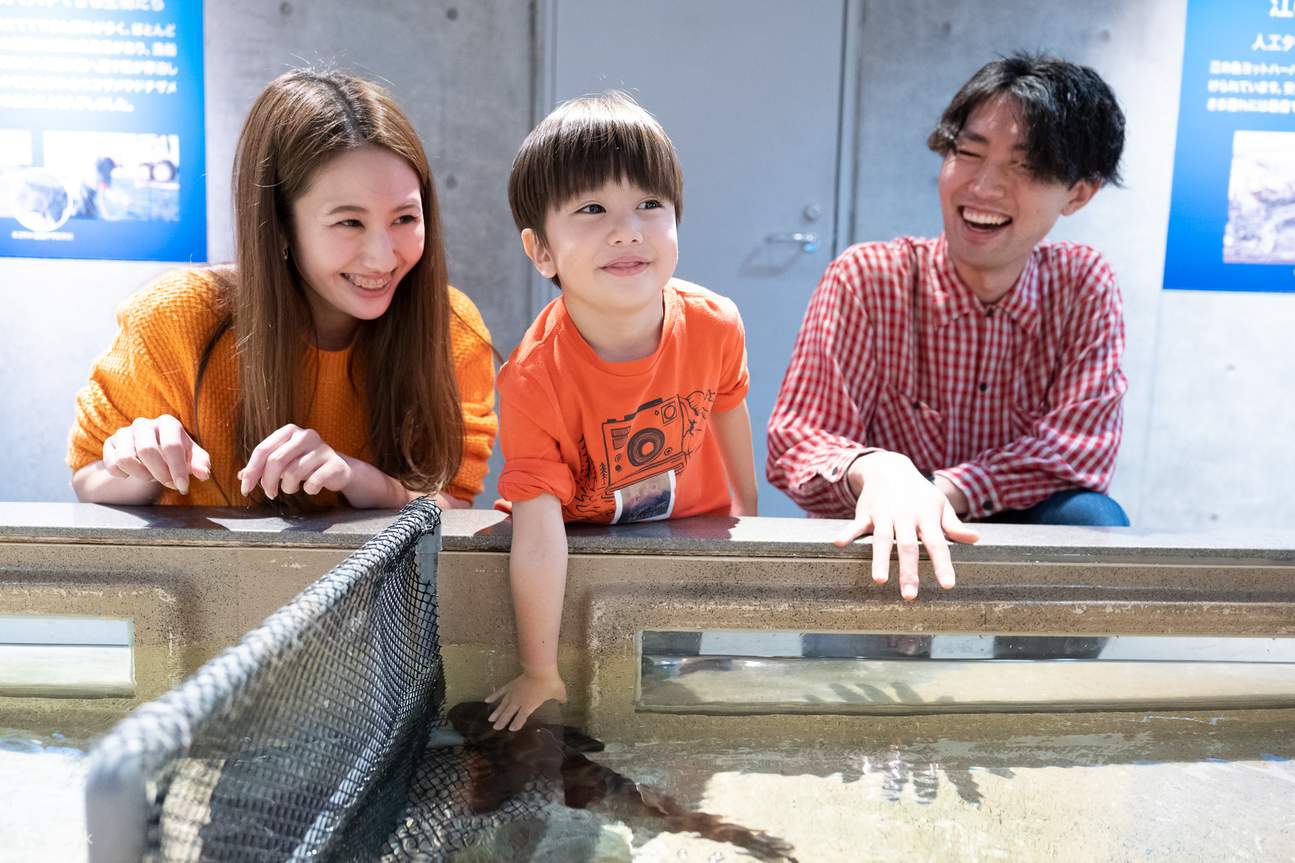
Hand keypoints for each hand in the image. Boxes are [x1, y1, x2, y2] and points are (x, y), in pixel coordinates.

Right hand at [102, 415, 210, 494]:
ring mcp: (124, 432)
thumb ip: (200, 464)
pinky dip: (123, 475)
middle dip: (159, 474)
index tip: (182, 487)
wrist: (150, 454)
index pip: (171, 446)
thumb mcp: (192, 458)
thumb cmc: (176, 455)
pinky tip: (133, 473)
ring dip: (141, 475)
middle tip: (168, 484)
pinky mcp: (110, 443)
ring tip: (151, 476)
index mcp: (168, 423)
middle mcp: (144, 424)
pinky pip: (112, 464)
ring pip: (126, 459)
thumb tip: (203, 473)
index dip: (177, 469)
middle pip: (147, 451)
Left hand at [238, 424, 351, 498]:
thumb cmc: (305, 464)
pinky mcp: (335, 464)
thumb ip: (262, 466)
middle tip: (270, 494)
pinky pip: (313, 482)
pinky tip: (311, 488)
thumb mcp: (283, 461)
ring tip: (292, 488)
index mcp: (289, 431)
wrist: (338, 469)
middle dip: (268, 482)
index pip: (262, 449)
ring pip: (293, 473)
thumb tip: (241, 476)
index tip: (246, 489)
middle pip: (276, 461)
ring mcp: (322, 449)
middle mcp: (306, 435)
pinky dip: (309, 490)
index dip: (251, 471)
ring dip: (288, 487)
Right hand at [485, 667, 567, 730]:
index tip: (511, 729)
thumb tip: (564, 701)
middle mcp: (518, 702)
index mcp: (528, 707)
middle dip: (502, 722)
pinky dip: (494, 696)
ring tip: (490, 719)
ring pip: (502, 705)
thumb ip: (560, 698)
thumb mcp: (559, 692)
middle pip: (508, 714)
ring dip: (496, 713)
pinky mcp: (511, 685)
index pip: (520, 718)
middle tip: (495, 728)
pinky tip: (487, 700)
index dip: (516, 724)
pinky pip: (501, 692)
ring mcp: (513, 693)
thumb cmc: (549, 683)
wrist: (540, 669)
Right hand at [835, 451, 978, 599]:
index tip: (947, 585)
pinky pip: (856, 524)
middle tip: (910, 596)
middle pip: (908, 546)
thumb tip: (976, 539)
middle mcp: (906, 516)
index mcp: (926, 517)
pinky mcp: (866, 512)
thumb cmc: (918, 492)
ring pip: (882, 539)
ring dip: (879, 559)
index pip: (937, 544)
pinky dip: (847, 533)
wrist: (890, 467)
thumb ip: (953, 525)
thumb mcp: (939, 505)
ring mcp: (884, 514)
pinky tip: (838, 543)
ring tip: (879, 580)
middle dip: (908, 571)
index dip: (942, 564)